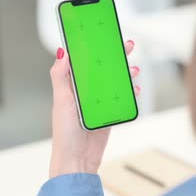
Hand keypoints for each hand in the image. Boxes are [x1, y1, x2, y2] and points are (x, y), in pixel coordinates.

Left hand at [48, 40, 139, 177]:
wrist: (77, 160)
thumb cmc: (65, 133)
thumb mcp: (62, 101)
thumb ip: (60, 77)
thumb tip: (62, 52)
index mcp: (72, 86)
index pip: (84, 61)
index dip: (94, 47)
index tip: (103, 35)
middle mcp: (86, 92)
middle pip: (103, 68)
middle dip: (115, 56)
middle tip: (127, 45)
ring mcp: (99, 103)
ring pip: (115, 82)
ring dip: (125, 73)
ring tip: (133, 69)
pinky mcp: (110, 113)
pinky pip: (122, 99)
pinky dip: (130, 93)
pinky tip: (135, 89)